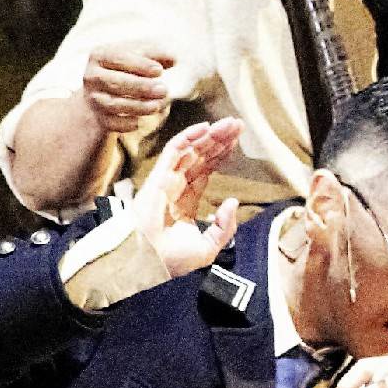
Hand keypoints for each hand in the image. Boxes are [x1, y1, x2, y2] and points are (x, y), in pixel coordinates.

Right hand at [82, 41, 179, 134]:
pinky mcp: (100, 118)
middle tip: (163, 89)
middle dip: (141, 87)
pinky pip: (114, 123)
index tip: (159, 70)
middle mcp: (92, 77)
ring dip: (139, 106)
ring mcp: (94, 99)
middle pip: (114, 82)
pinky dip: (128, 123)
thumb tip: (173, 59)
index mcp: (100, 56)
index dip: (139, 64)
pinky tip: (139, 121)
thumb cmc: (125, 70)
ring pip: (114, 104)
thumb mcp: (137, 56)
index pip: (118, 57)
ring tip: (158, 105)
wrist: (103, 95)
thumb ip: (155, 54)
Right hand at [125, 119, 243, 277]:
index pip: (205, 171)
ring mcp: (166, 181)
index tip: (236, 142)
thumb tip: (234, 202)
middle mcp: (175, 188)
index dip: (220, 155)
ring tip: (229, 124)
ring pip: (190, 151)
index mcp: (185, 202)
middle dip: (219, 140)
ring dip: (210, 135)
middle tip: (237, 125)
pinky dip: (188, 137)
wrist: (150, 264)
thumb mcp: (208, 246)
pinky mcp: (158, 177)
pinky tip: (205, 128)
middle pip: (200, 157)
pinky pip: (173, 151)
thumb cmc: (171, 261)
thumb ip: (224, 226)